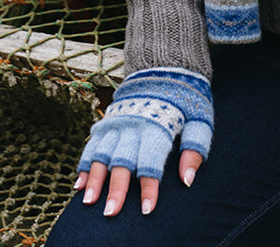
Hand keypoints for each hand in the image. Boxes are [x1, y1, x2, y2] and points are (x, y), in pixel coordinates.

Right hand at [74, 67, 212, 216]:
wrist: (165, 65)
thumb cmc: (186, 97)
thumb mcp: (200, 117)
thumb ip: (195, 147)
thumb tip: (187, 180)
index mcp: (158, 125)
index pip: (151, 160)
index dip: (149, 186)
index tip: (146, 209)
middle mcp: (134, 124)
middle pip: (123, 160)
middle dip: (116, 188)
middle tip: (111, 212)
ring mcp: (117, 122)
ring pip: (102, 153)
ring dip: (94, 178)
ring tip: (89, 201)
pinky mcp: (107, 120)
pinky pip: (92, 143)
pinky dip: (84, 164)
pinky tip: (79, 184)